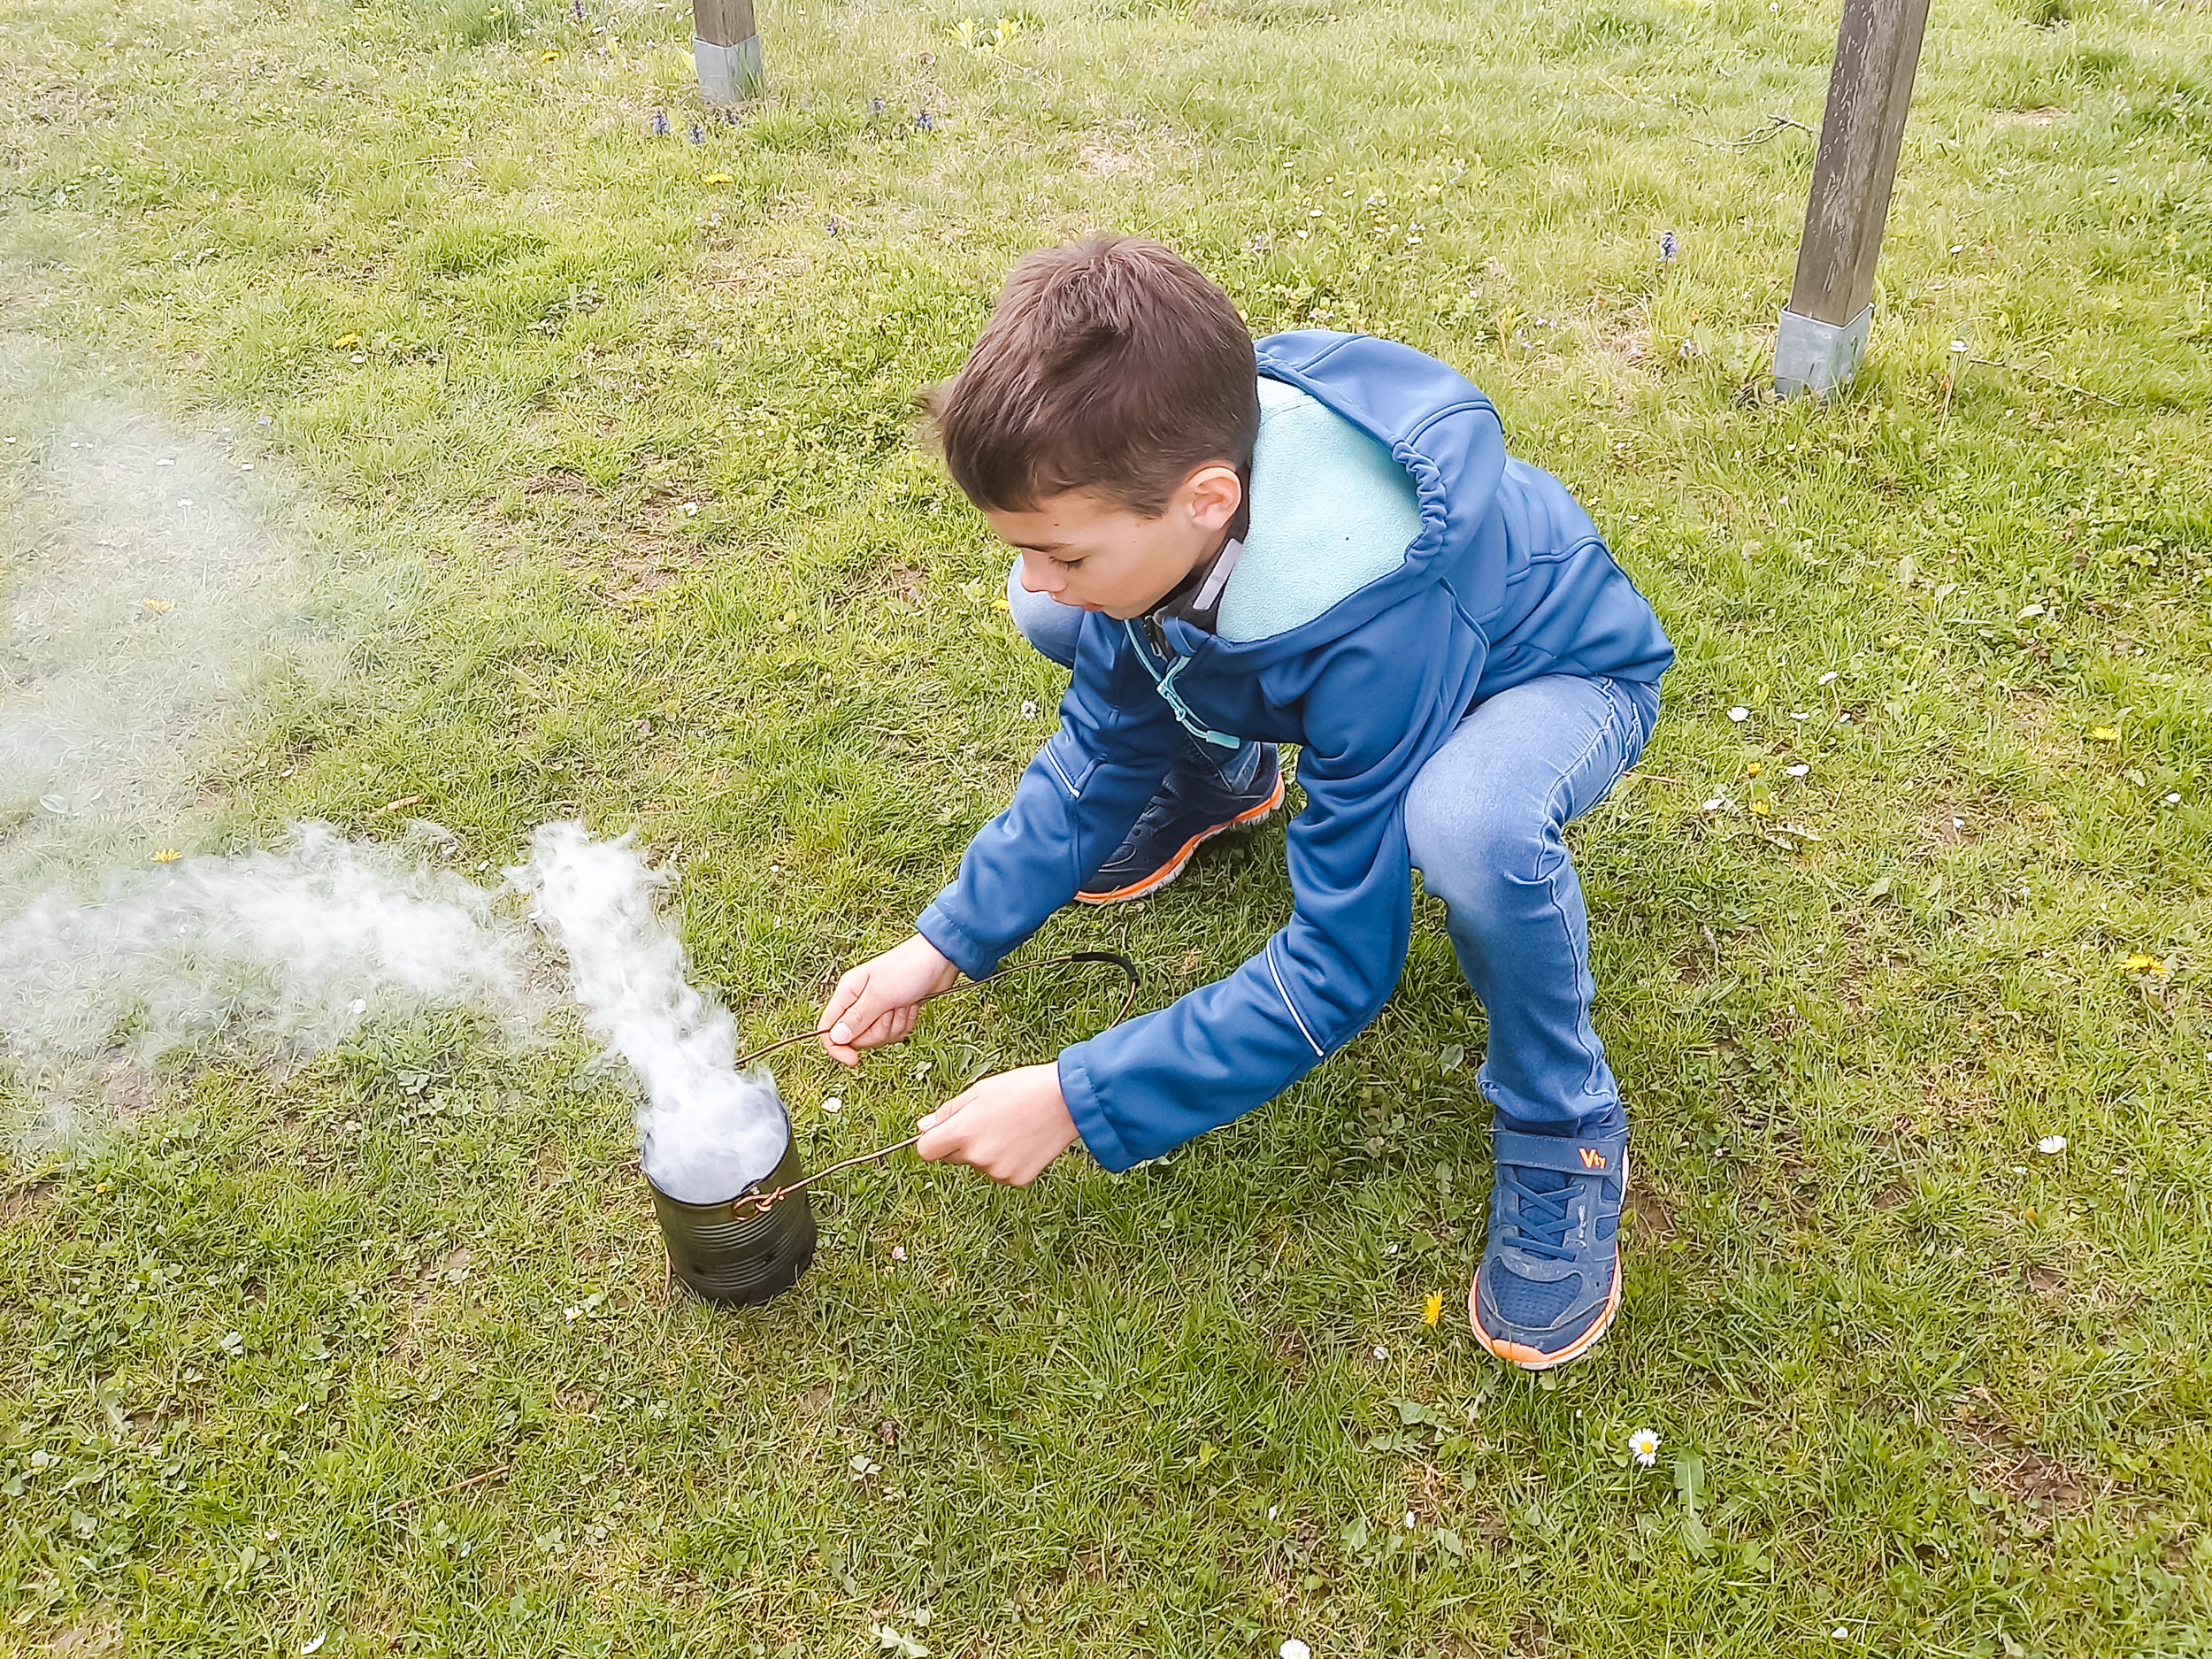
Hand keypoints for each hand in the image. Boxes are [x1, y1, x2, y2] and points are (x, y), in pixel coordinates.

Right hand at [817, 934, 960, 1066]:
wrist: (939, 959)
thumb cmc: (908, 967)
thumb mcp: (880, 994)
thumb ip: (857, 1018)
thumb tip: (836, 1037)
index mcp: (847, 992)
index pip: (828, 1029)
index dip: (838, 1048)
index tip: (853, 1060)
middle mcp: (858, 1002)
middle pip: (856, 1038)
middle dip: (877, 1031)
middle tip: (889, 1012)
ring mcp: (877, 1008)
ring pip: (878, 1037)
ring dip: (895, 1025)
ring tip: (902, 1004)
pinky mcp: (893, 1012)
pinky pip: (894, 1032)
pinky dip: (905, 1023)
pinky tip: (911, 1006)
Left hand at [915, 1064, 1079, 1185]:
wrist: (1066, 1101)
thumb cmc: (1021, 1089)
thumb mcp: (978, 1091)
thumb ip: (947, 1113)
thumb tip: (922, 1129)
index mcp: (962, 1132)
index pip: (926, 1151)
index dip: (933, 1140)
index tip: (944, 1131)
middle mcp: (977, 1157)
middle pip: (953, 1157)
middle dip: (962, 1143)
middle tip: (989, 1121)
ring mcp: (997, 1171)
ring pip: (979, 1165)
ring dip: (986, 1152)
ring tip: (1011, 1127)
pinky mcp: (1017, 1180)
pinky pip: (1000, 1172)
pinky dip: (1007, 1161)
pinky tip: (1023, 1141)